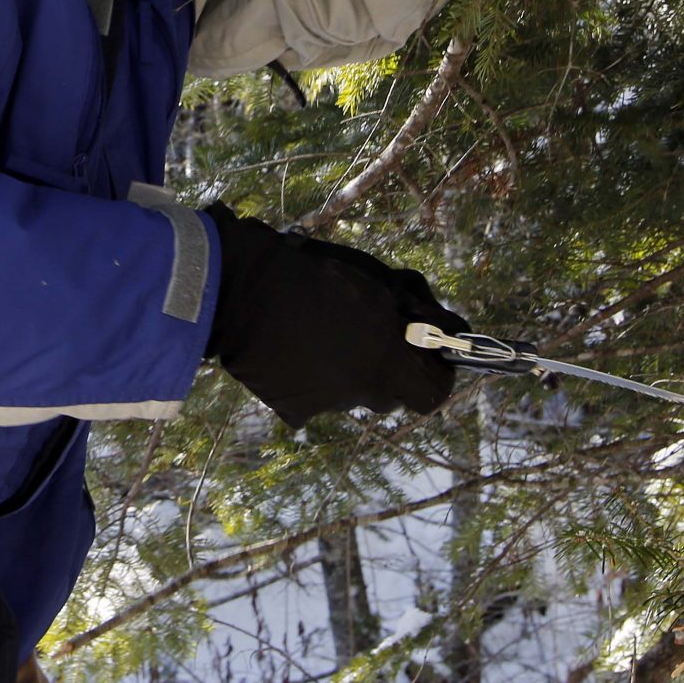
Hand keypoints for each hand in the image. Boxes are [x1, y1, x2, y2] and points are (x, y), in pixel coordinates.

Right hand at [203, 205, 467, 426]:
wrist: (243, 289)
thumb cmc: (317, 274)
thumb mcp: (378, 280)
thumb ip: (414, 310)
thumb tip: (440, 328)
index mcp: (389, 364)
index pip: (435, 391)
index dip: (437, 370)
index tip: (427, 348)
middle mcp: (362, 394)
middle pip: (391, 392)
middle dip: (388, 364)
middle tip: (366, 329)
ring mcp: (326, 405)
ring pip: (351, 393)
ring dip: (347, 369)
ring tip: (321, 332)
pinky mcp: (292, 408)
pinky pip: (313, 399)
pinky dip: (310, 379)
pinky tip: (295, 349)